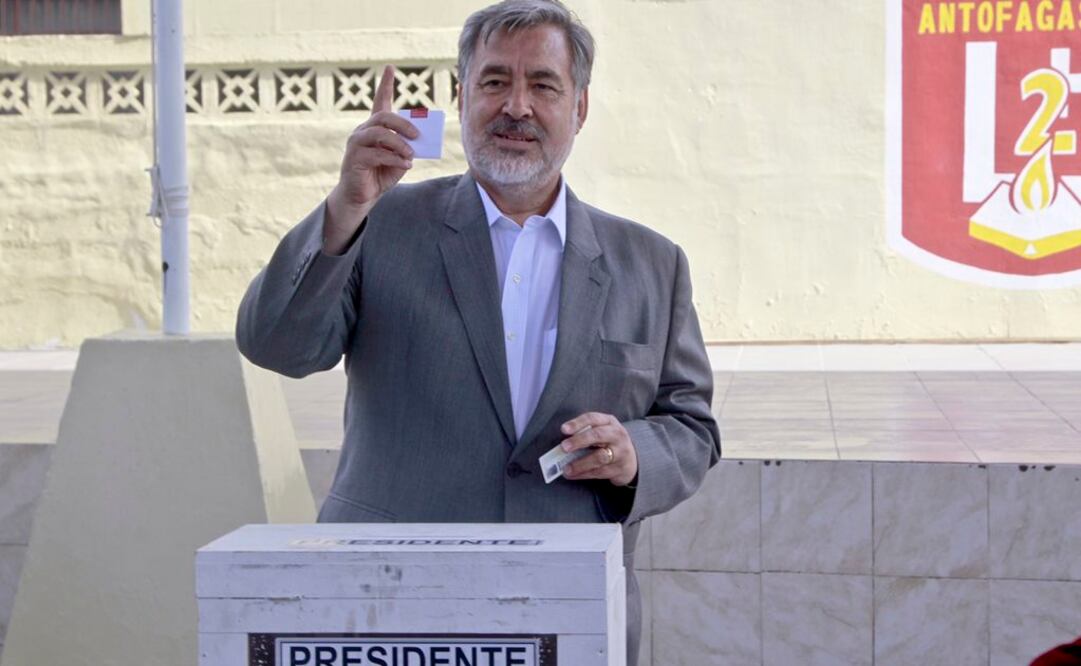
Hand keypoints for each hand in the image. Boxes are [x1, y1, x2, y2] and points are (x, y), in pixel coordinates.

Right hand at [324, 65, 418, 253]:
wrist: (362, 196)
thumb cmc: (381, 175)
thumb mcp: (399, 159)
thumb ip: (406, 148)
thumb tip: (418, 141)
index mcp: (374, 128)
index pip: (380, 102)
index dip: (385, 85)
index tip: (390, 68)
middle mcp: (363, 131)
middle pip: (383, 116)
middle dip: (403, 124)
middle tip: (418, 135)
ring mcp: (357, 143)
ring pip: (380, 134)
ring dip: (399, 143)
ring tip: (411, 155)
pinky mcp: (355, 158)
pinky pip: (377, 154)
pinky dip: (394, 159)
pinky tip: (405, 165)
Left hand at [560, 412, 637, 486]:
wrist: (632, 459)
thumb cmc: (609, 442)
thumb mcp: (602, 430)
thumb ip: (585, 433)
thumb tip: (562, 444)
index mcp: (609, 422)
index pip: (592, 418)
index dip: (577, 423)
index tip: (563, 429)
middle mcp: (616, 435)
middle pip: (597, 435)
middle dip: (579, 441)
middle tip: (564, 447)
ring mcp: (620, 452)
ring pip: (599, 457)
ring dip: (580, 464)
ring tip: (566, 469)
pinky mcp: (619, 468)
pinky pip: (599, 472)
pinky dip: (583, 474)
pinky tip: (572, 475)